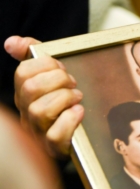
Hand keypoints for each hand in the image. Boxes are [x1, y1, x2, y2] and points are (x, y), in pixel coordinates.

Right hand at [5, 36, 83, 156]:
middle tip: (73, 83)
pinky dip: (69, 120)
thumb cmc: (63, 104)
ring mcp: (37, 132)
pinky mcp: (52, 147)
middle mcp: (26, 113)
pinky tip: (79, 112)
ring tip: (77, 98)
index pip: (23, 73)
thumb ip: (33, 56)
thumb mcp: (52, 76)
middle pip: (31, 89)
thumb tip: (12, 41)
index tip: (61, 68)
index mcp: (24, 94)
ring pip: (40, 111)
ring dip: (65, 99)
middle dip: (58, 80)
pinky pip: (54, 135)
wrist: (79, 137)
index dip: (46, 65)